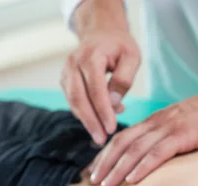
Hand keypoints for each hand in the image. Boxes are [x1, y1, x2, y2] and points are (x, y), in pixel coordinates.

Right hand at [61, 30, 140, 144]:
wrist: (101, 34)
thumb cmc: (120, 46)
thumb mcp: (132, 57)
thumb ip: (124, 79)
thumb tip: (114, 102)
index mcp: (91, 56)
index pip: (95, 89)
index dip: (103, 111)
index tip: (112, 128)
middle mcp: (74, 63)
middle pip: (79, 98)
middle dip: (91, 121)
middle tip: (102, 140)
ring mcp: (67, 71)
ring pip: (73, 101)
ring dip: (86, 121)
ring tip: (101, 136)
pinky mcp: (66, 80)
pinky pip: (72, 101)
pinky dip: (84, 113)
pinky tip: (99, 121)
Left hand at [89, 81, 197, 185]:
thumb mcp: (188, 125)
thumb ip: (174, 137)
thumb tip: (166, 156)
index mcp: (157, 121)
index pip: (124, 137)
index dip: (107, 154)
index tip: (97, 170)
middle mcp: (158, 122)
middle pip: (122, 143)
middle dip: (104, 163)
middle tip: (91, 182)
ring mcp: (170, 127)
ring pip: (135, 149)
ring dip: (117, 168)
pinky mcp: (184, 134)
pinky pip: (158, 152)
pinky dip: (142, 167)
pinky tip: (132, 180)